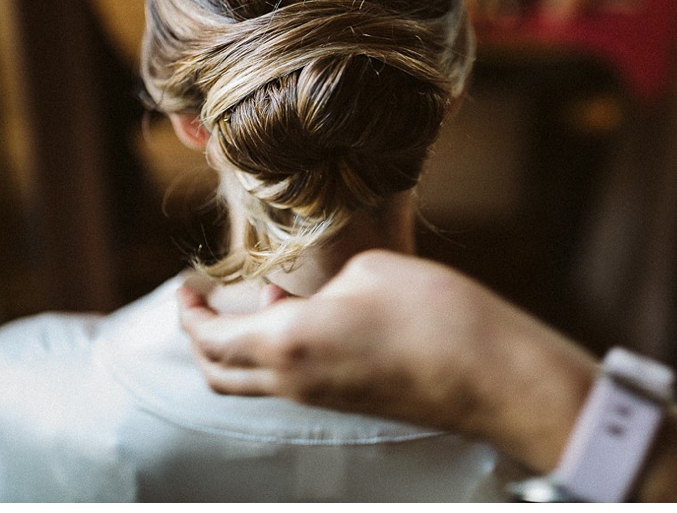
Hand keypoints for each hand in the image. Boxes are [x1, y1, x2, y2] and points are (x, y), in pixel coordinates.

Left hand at [178, 249, 596, 472]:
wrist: (491, 373)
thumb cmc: (432, 314)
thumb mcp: (365, 272)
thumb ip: (321, 284)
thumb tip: (312, 299)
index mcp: (284, 344)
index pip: (209, 338)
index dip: (188, 312)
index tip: (184, 287)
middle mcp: (293, 381)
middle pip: (220, 372)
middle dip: (201, 337)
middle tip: (202, 302)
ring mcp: (323, 400)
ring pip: (254, 381)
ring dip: (243, 345)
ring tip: (266, 295)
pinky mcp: (351, 403)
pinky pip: (292, 382)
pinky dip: (279, 353)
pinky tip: (310, 313)